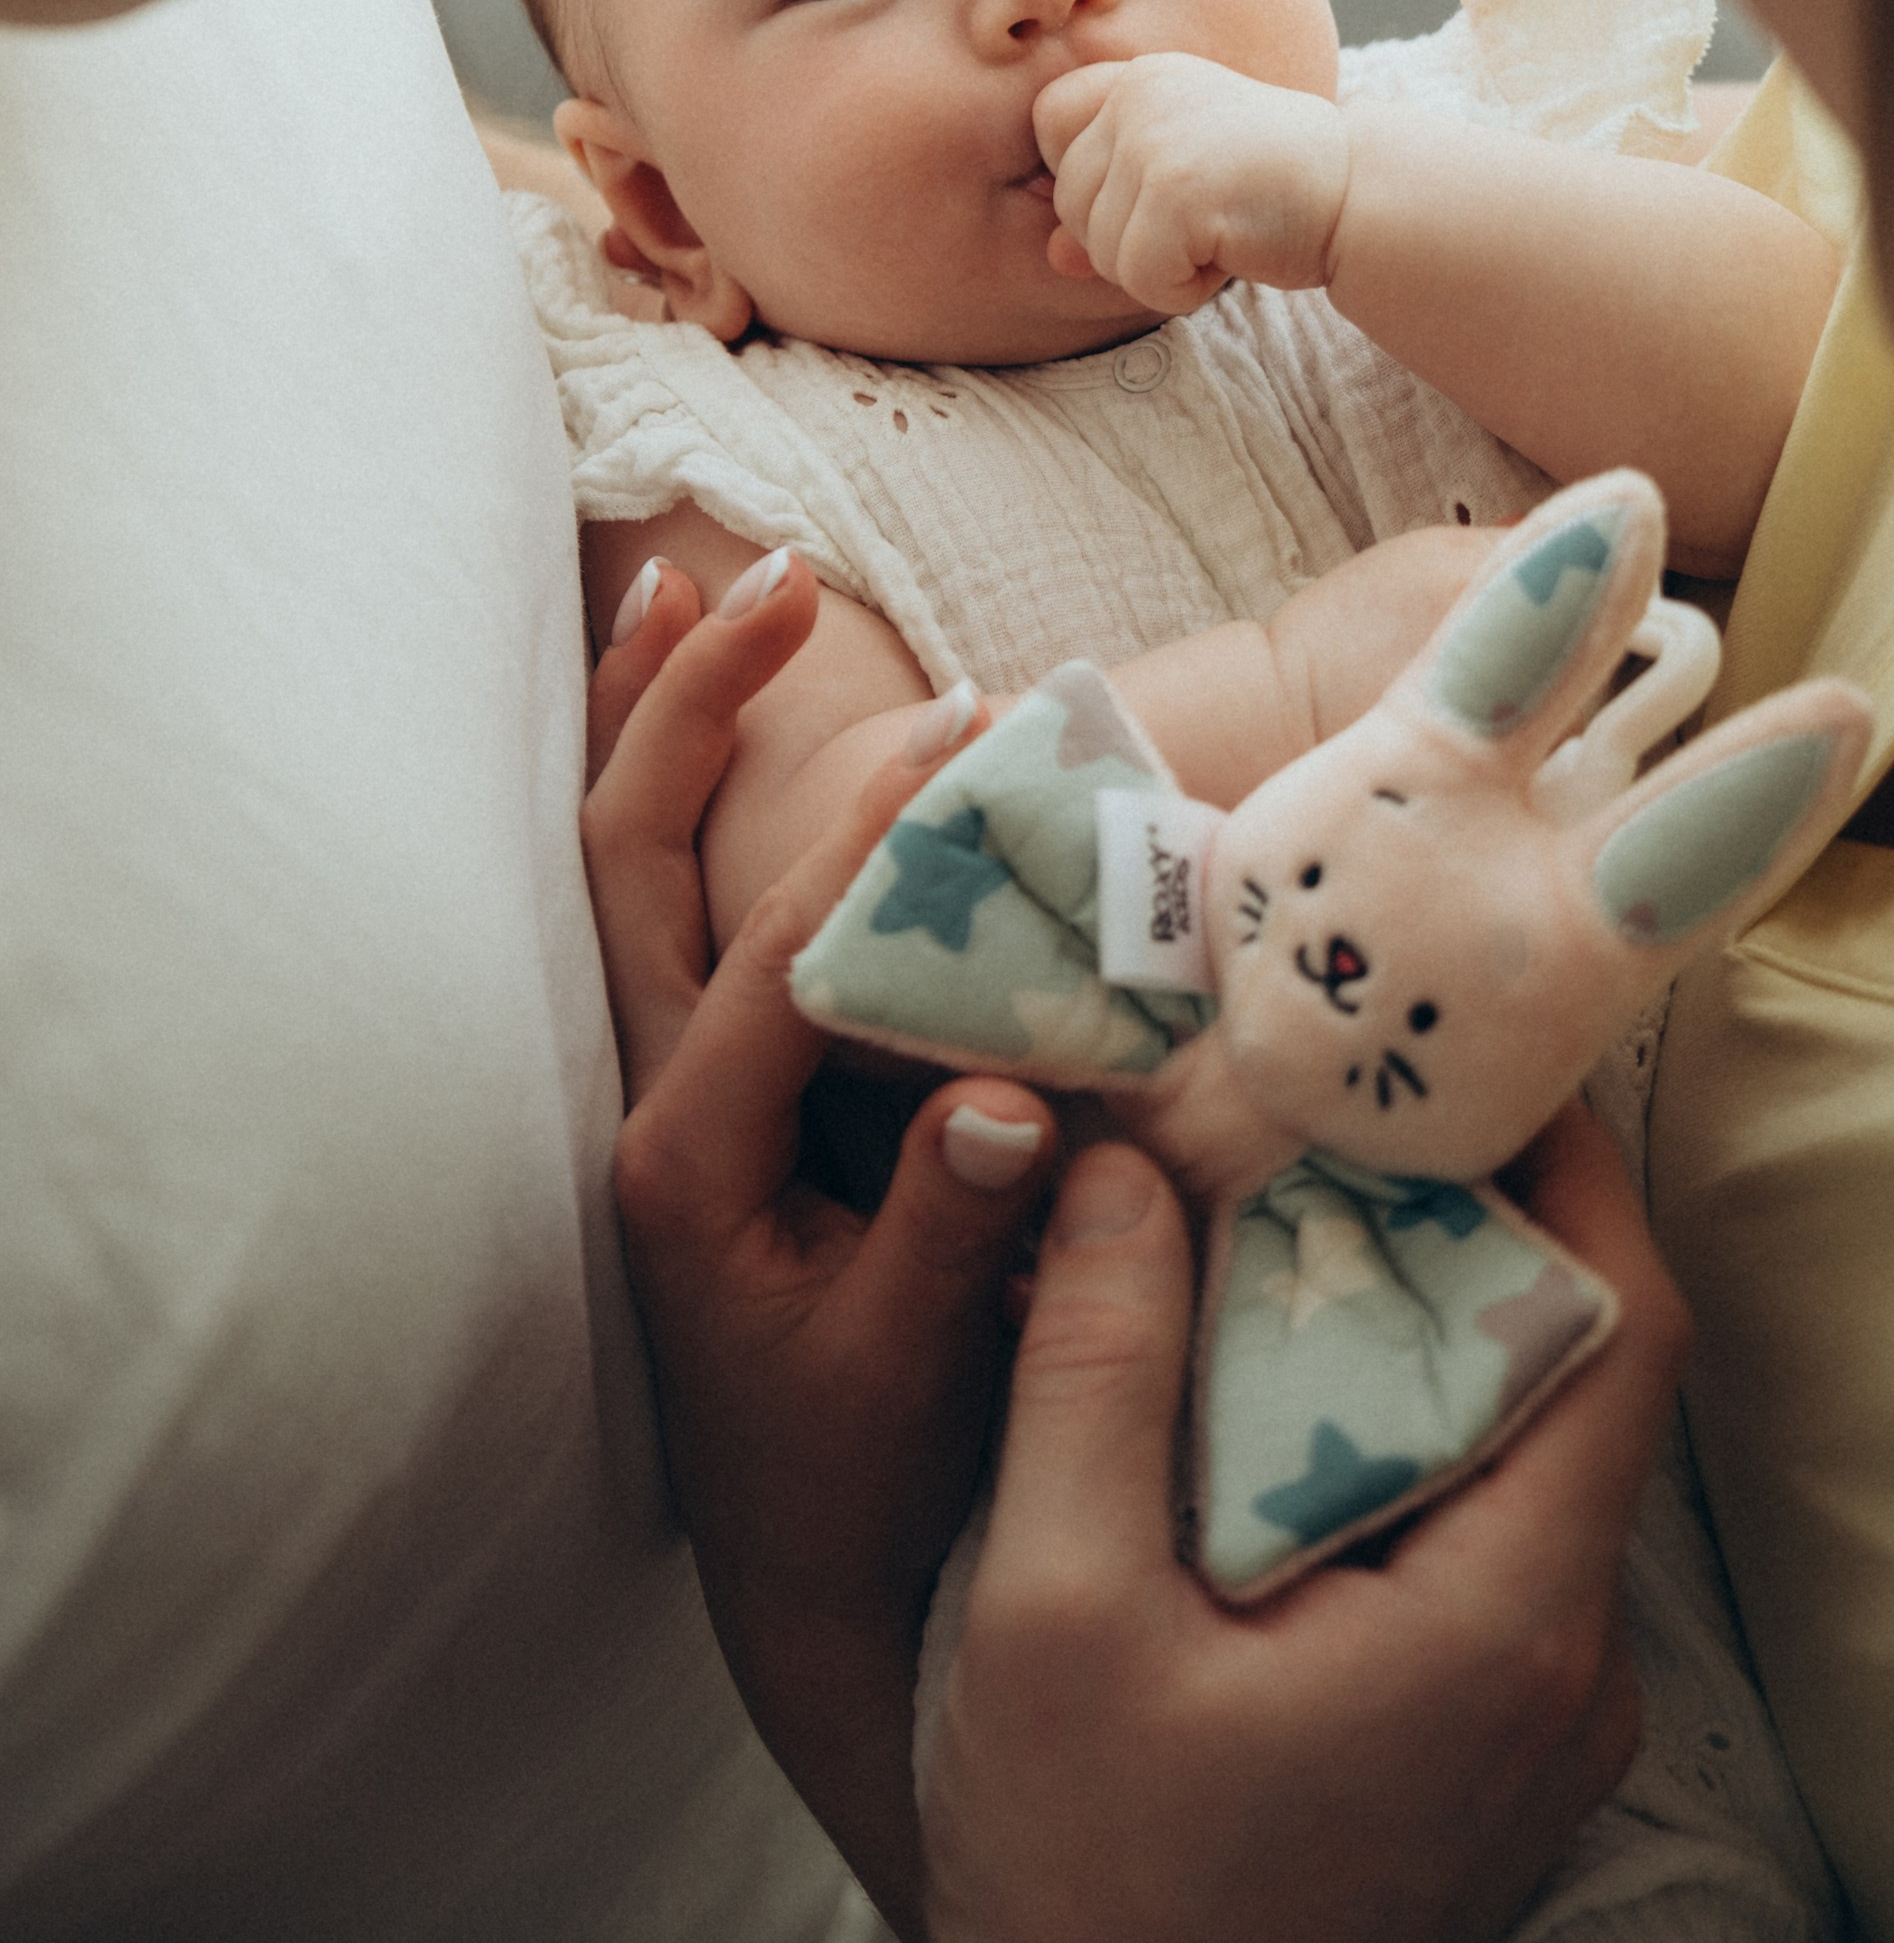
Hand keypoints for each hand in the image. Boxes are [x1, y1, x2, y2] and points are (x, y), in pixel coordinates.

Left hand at [582, 559, 1057, 1937]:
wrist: (805, 1584)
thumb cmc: (864, 1487)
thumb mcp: (911, 1380)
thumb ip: (948, 1242)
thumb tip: (1006, 1095)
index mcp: (689, 1163)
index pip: (777, 947)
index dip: (875, 832)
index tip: (970, 726)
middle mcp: (649, 1106)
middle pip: (629, 856)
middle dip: (686, 702)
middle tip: (765, 575)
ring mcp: (658, 1095)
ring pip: (621, 870)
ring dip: (651, 721)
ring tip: (681, 582)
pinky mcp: (696, 1102)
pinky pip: (665, 913)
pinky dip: (682, 800)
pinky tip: (721, 732)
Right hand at [925, 1106, 1685, 1942]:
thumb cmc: (1088, 1891)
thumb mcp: (1048, 1616)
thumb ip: (1090, 1372)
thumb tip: (1118, 1159)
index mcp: (1509, 1620)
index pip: (1625, 1330)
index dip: (1573, 1164)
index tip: (1468, 1045)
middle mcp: (1569, 1670)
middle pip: (1583, 1378)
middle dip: (1476, 1218)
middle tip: (1348, 1094)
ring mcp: (1537, 1725)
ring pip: (1528, 1458)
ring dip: (1428, 1325)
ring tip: (1293, 1206)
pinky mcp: (1484, 1757)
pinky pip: (1482, 1539)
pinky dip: (1401, 1432)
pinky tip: (1268, 1384)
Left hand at [1033, 53, 1350, 313]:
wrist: (1358, 192)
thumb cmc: (1272, 189)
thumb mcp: (1182, 185)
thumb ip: (1113, 206)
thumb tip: (1052, 256)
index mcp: (1139, 77)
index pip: (1049, 119)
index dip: (1079, 171)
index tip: (1144, 191)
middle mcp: (1139, 95)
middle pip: (1068, 199)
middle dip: (1124, 237)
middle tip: (1198, 225)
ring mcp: (1154, 140)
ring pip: (1097, 246)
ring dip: (1156, 268)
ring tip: (1219, 235)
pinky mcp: (1175, 190)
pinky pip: (1138, 275)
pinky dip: (1180, 290)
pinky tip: (1228, 257)